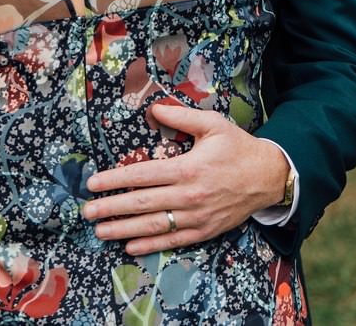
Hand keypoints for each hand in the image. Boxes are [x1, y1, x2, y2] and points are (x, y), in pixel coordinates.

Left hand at [83, 102, 290, 254]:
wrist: (269, 177)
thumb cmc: (237, 148)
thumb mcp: (213, 124)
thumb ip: (181, 116)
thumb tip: (153, 109)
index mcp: (187, 168)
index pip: (142, 175)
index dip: (115, 180)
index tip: (93, 183)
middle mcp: (188, 196)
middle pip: (141, 204)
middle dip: (110, 208)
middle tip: (87, 211)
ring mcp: (196, 217)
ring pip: (153, 226)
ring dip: (123, 230)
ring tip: (100, 231)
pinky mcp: (204, 231)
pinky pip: (172, 241)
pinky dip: (150, 245)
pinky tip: (130, 246)